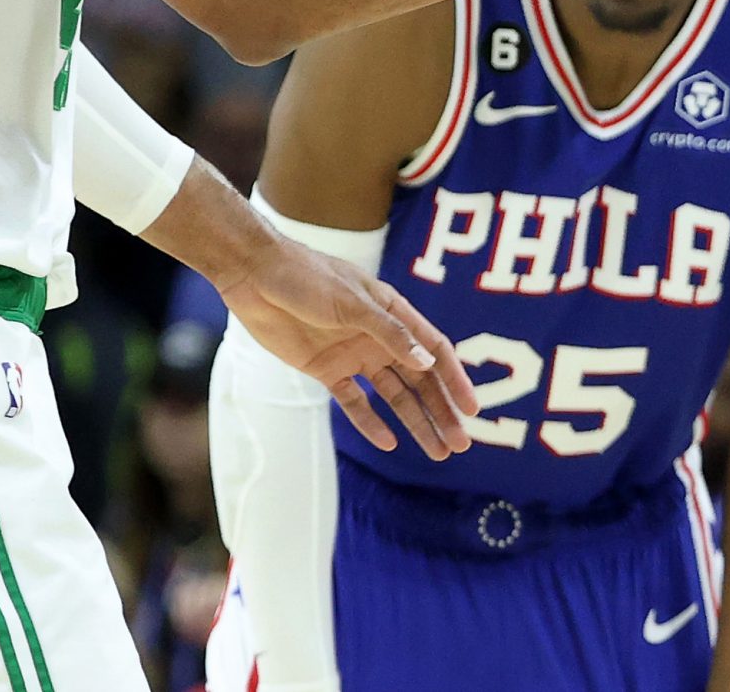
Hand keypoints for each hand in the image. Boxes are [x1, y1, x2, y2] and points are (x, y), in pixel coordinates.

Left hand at [216, 237, 483, 460]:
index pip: (434, 351)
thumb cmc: (309, 277)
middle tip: (459, 444)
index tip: (472, 409)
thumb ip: (390, 333)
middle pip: (419, 381)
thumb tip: (427, 363)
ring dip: (415, 422)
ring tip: (435, 452)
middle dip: (441, 411)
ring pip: (393, 396)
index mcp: (394, 313)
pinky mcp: (326, 369)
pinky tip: (389, 442)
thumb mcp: (353, 303)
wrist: (257, 277)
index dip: (455, 380)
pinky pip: (354, 402)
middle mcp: (379, 337)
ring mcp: (354, 355)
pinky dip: (371, 422)